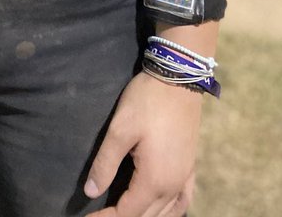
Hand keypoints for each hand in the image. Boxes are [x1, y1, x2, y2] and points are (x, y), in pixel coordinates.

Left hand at [85, 72, 201, 216]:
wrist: (179, 78)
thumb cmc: (147, 101)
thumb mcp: (120, 129)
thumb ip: (105, 163)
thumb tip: (90, 191)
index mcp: (154, 180)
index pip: (127, 213)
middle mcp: (173, 185)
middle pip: (145, 216)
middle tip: (99, 214)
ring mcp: (185, 177)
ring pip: (165, 213)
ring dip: (144, 216)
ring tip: (123, 211)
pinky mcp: (191, 166)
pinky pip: (183, 201)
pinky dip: (170, 212)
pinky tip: (162, 209)